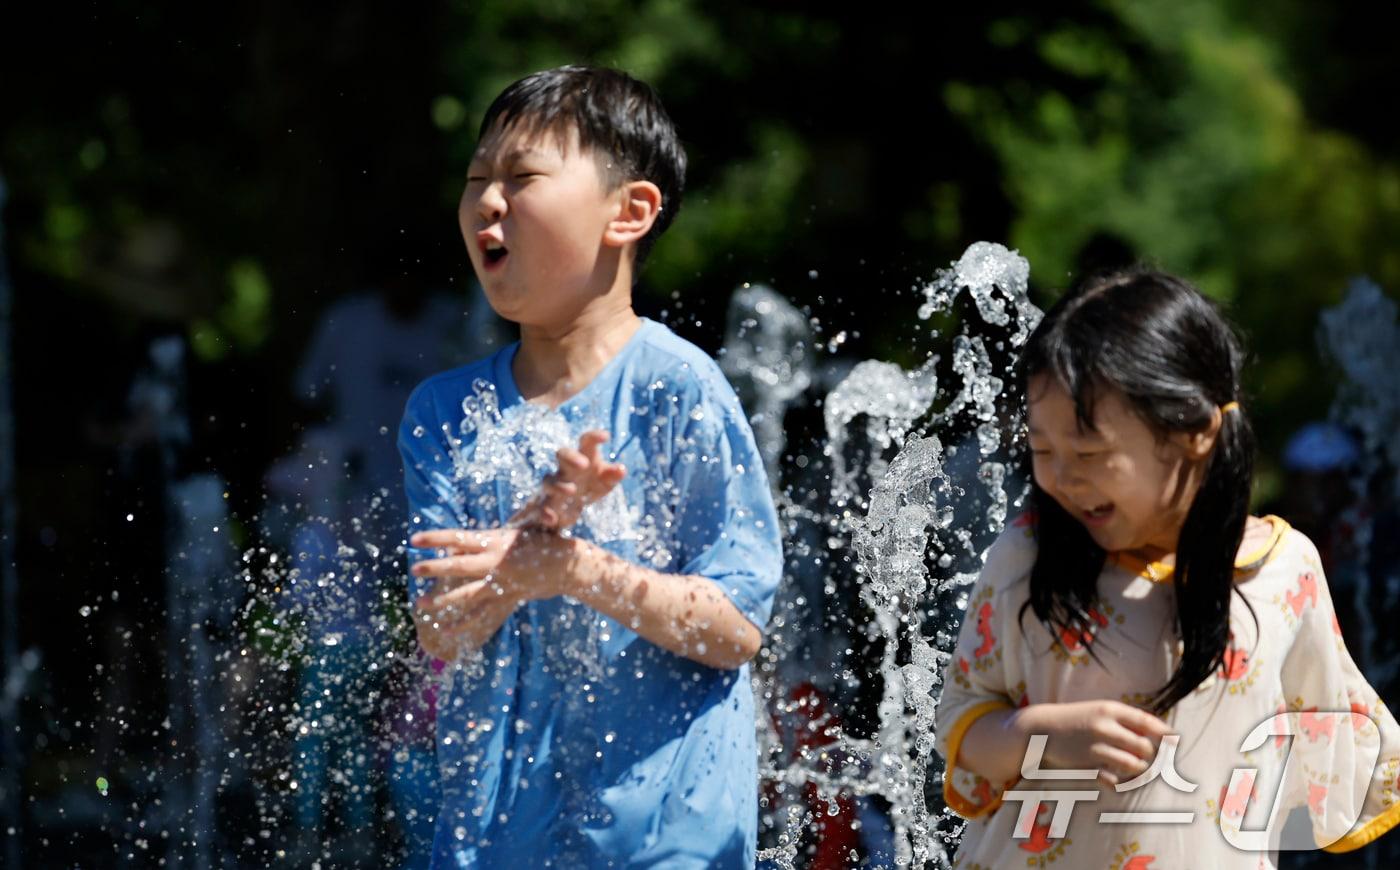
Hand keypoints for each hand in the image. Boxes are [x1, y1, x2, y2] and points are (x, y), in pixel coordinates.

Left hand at [408, 528, 581, 658]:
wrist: (568, 565)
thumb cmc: (542, 541)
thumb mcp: (514, 533)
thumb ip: (485, 541)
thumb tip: (455, 547)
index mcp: (495, 541)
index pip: (459, 538)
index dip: (436, 538)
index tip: (414, 539)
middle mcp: (496, 562)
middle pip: (460, 566)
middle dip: (435, 568)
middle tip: (414, 569)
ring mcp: (502, 582)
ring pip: (467, 593)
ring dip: (442, 599)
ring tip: (419, 604)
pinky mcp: (507, 598)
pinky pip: (482, 613)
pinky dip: (464, 623)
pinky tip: (446, 631)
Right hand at [509, 430, 626, 530]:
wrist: (571, 506)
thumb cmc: (591, 485)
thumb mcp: (605, 480)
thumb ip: (613, 475)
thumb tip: (622, 469)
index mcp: (584, 457)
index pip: (586, 442)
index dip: (594, 437)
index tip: (606, 436)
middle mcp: (566, 468)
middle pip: (562, 454)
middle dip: (571, 457)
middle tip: (584, 464)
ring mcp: (554, 485)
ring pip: (549, 480)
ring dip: (559, 485)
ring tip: (572, 491)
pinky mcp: (547, 504)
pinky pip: (542, 507)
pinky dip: (545, 512)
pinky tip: (552, 519)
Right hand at [1015, 700, 1172, 786]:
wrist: (1041, 728)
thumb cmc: (1076, 719)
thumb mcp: (1099, 711)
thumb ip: (1126, 720)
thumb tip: (1159, 734)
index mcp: (1110, 710)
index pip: (1147, 722)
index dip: (1165, 734)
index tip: (1175, 742)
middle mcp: (1104, 727)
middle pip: (1144, 747)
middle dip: (1151, 756)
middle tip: (1150, 759)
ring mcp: (1095, 747)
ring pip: (1133, 765)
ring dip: (1138, 770)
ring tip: (1135, 769)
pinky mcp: (1086, 765)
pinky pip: (1114, 780)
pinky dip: (1119, 783)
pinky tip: (1117, 779)